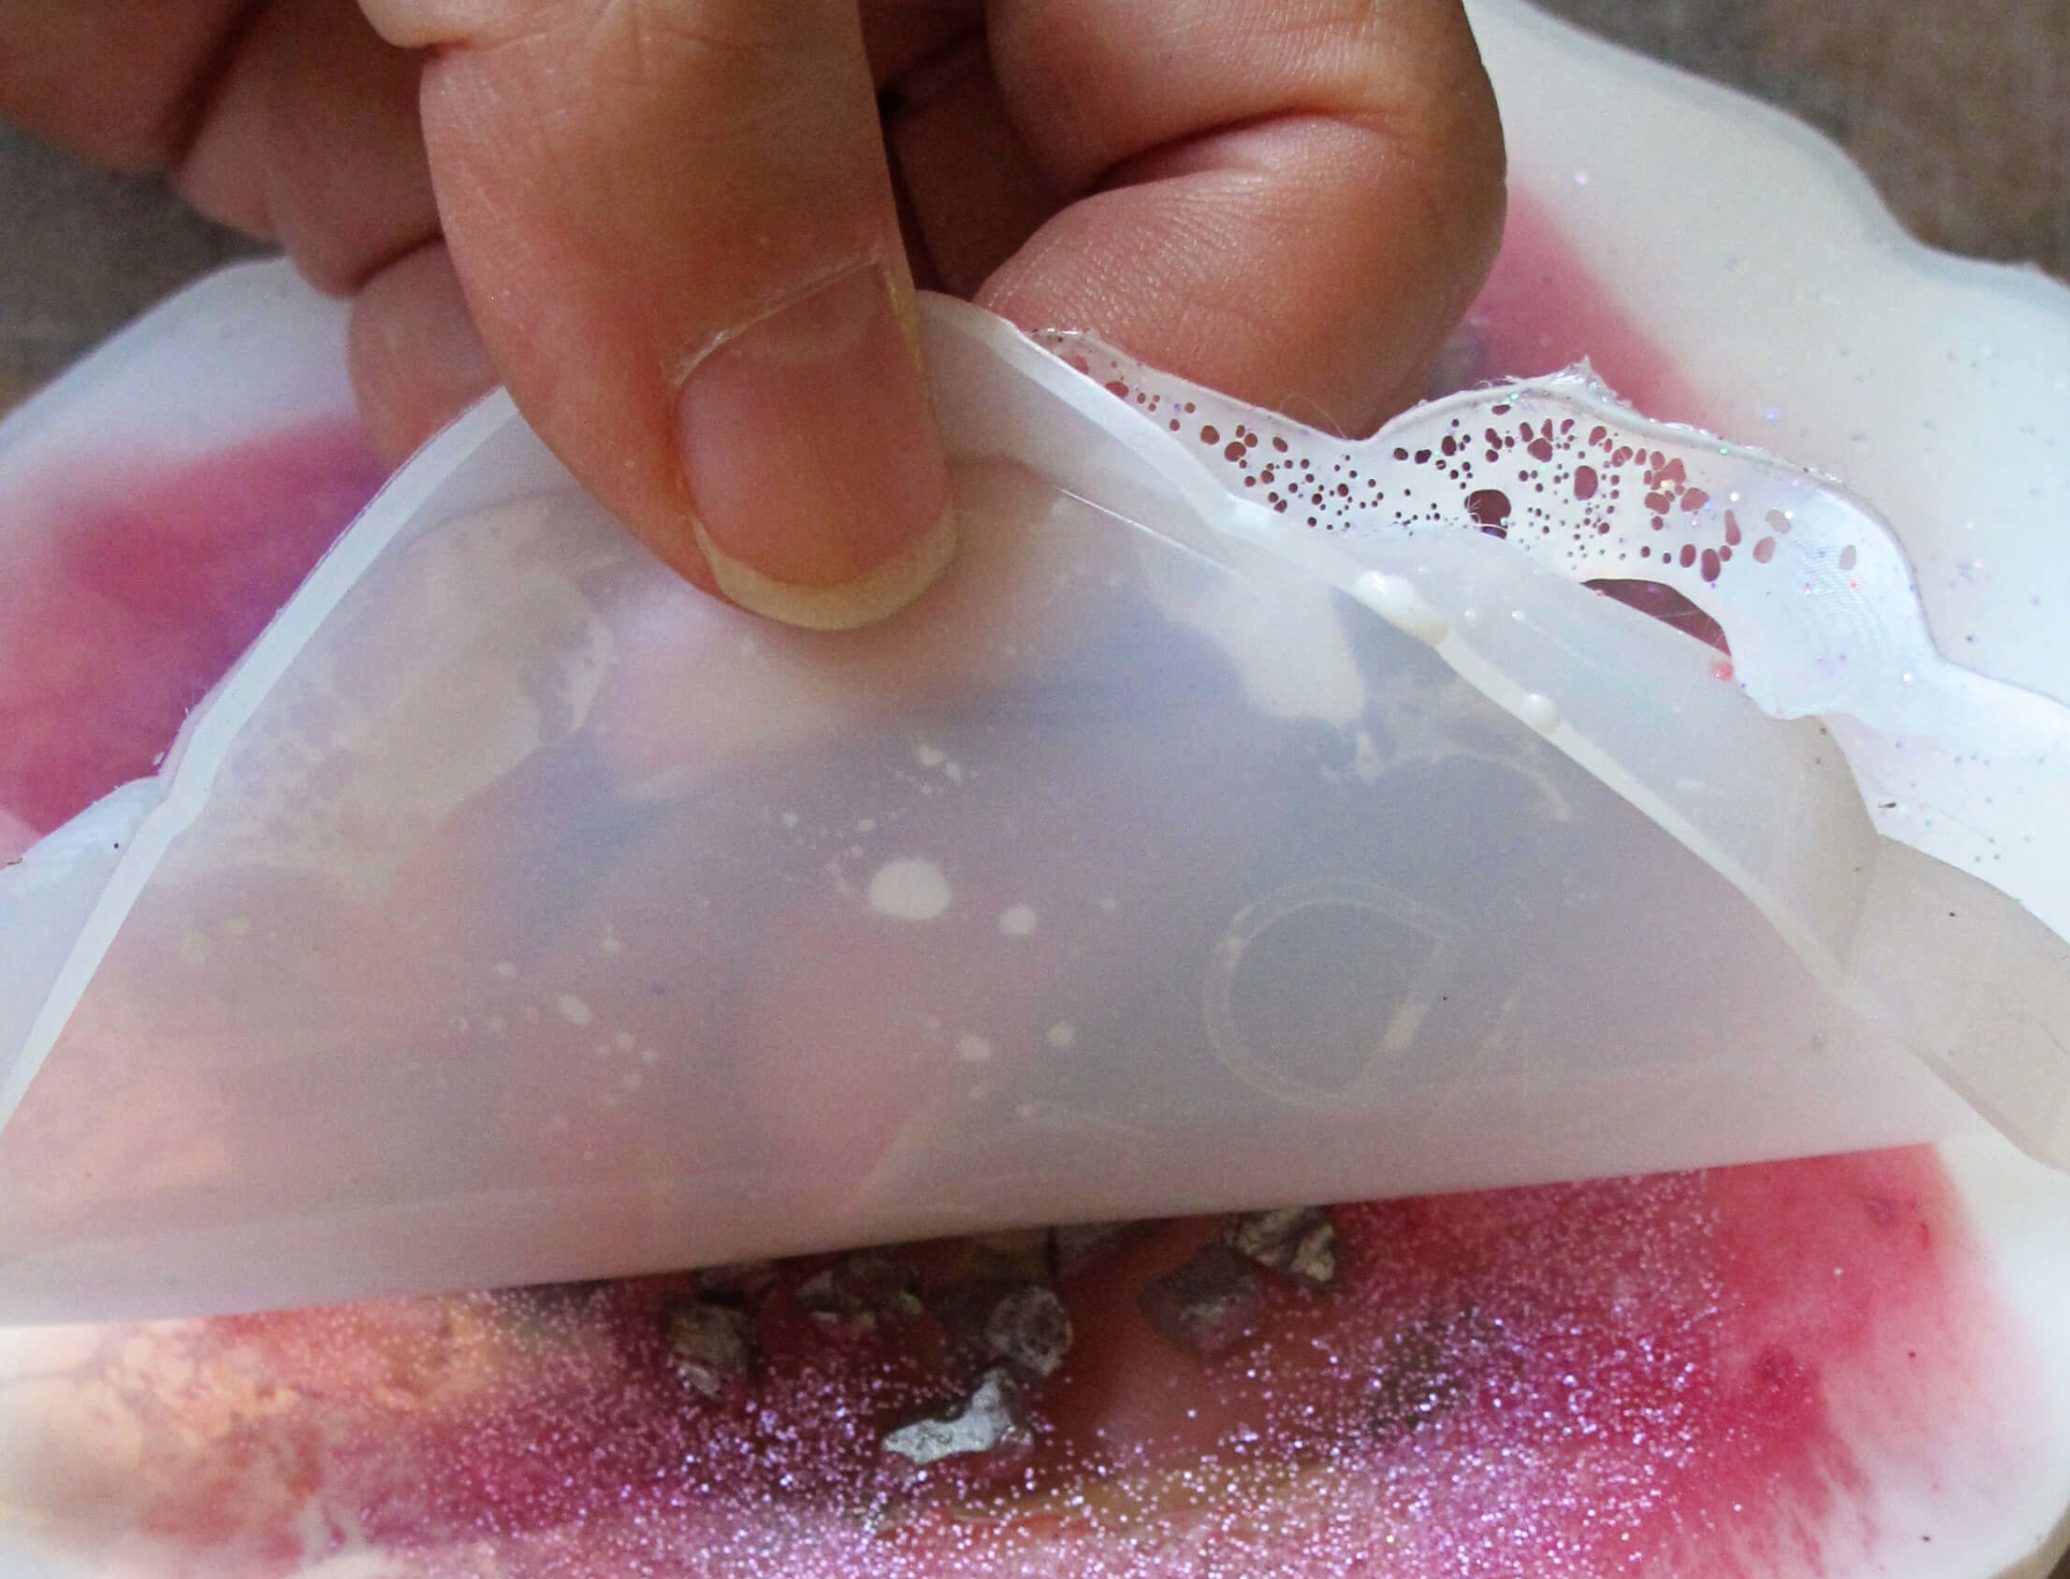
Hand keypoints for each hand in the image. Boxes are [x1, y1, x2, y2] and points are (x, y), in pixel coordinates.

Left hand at [0, 0, 1505, 626]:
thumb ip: (698, 127)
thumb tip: (818, 552)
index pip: (1329, 155)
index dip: (1201, 387)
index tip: (953, 566)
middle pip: (1114, 339)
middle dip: (967, 543)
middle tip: (805, 734)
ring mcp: (721, 113)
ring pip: (871, 436)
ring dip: (758, 601)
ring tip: (639, 723)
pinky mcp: (509, 197)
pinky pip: (626, 437)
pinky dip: (569, 558)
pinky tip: (500, 634)